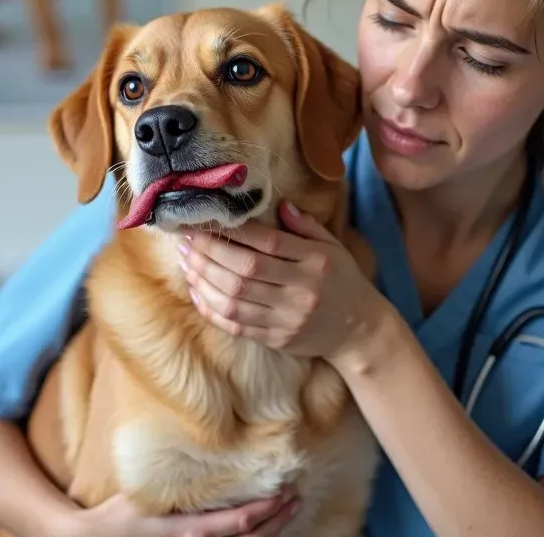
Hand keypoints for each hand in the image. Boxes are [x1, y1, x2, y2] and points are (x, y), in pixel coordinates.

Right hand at [59, 487, 299, 536]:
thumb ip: (174, 484)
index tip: (284, 493)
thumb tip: (201, 457)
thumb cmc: (119, 514)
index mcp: (187, 532)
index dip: (265, 512)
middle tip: (295, 498)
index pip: (237, 525)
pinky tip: (263, 526)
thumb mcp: (145, 495)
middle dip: (276, 520)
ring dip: (272, 531)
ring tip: (289, 510)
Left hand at [178, 200, 384, 365]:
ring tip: (186, 260)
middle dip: (210, 252)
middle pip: (246, 269)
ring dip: (204, 278)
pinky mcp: (276, 339)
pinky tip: (196, 291)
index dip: (234, 231)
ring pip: (235, 298)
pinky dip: (211, 308)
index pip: (268, 242)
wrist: (358, 330)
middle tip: (187, 238)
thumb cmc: (341, 280)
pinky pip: (236, 325)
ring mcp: (287, 318)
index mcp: (316, 261)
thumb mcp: (332, 246)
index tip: (207, 219)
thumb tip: (279, 204)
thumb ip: (306, 226)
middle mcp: (301, 290)